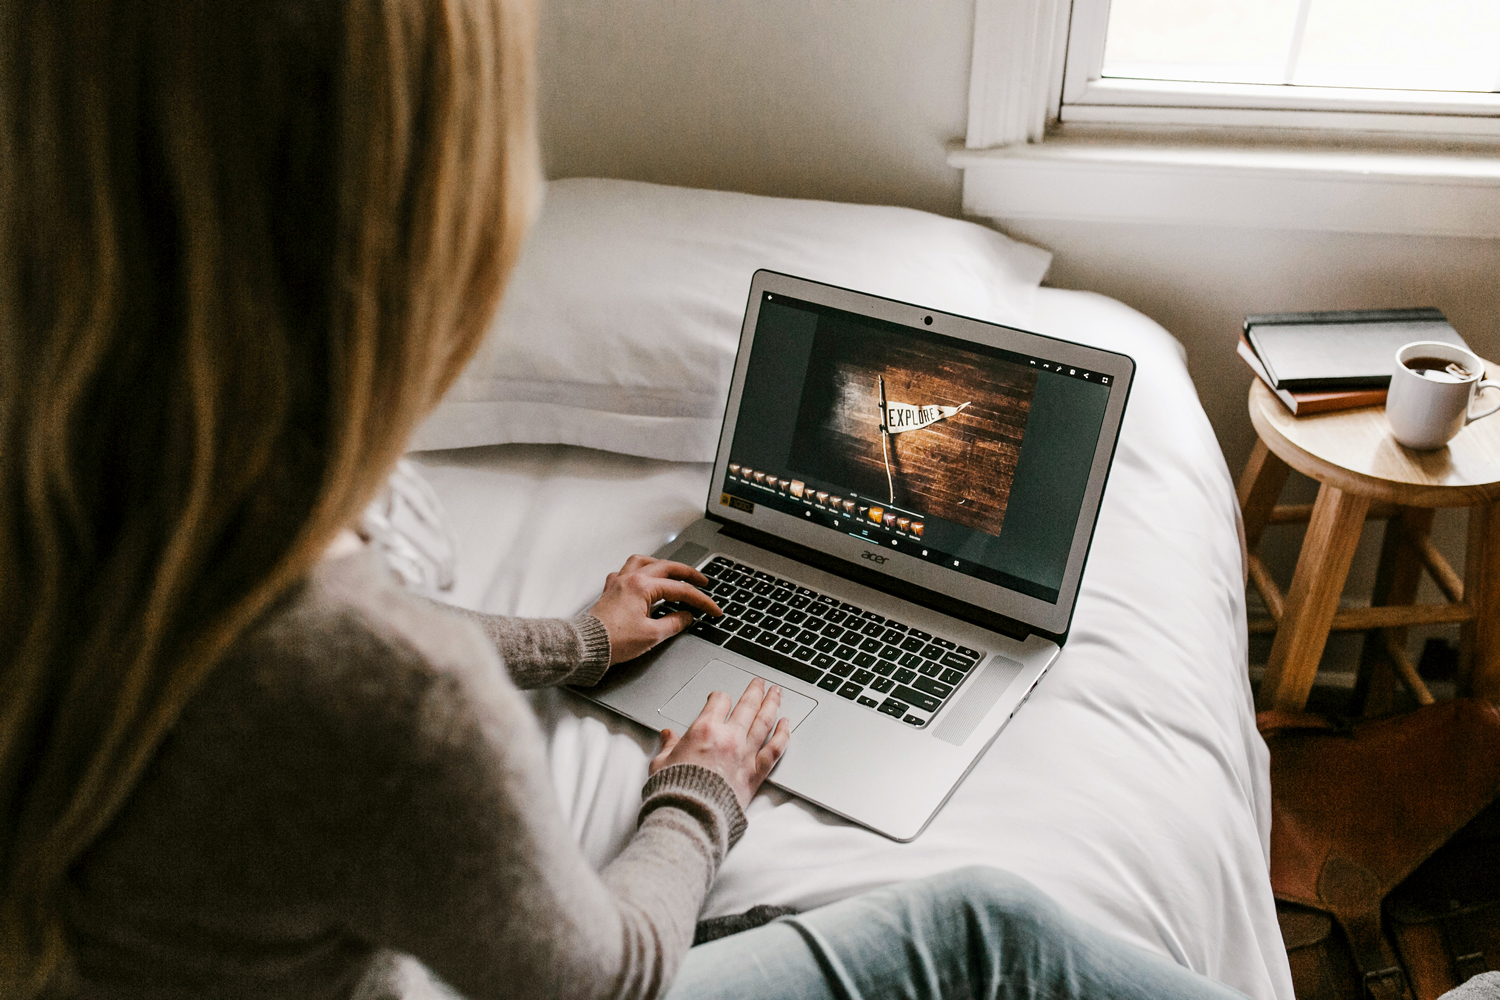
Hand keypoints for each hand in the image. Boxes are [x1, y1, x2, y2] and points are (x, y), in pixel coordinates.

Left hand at [587, 555, 720, 664]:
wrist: (586, 647)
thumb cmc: (613, 641)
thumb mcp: (652, 635)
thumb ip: (674, 623)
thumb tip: (686, 617)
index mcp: (642, 587)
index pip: (680, 590)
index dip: (701, 600)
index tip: (712, 609)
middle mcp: (630, 579)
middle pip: (666, 567)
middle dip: (687, 573)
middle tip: (702, 580)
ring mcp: (618, 583)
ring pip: (644, 562)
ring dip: (661, 565)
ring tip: (673, 571)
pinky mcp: (610, 591)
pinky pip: (626, 571)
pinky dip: (639, 571)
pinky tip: (643, 578)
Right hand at [650, 678, 791, 806]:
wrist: (691, 816)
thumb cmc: (676, 792)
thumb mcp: (662, 763)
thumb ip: (668, 746)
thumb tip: (667, 736)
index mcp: (704, 730)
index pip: (719, 701)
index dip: (719, 697)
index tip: (720, 698)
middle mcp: (728, 737)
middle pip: (747, 705)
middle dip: (754, 691)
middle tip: (759, 683)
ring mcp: (745, 754)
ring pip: (764, 721)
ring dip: (772, 703)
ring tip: (777, 693)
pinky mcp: (756, 773)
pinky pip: (774, 748)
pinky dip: (783, 734)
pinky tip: (786, 724)